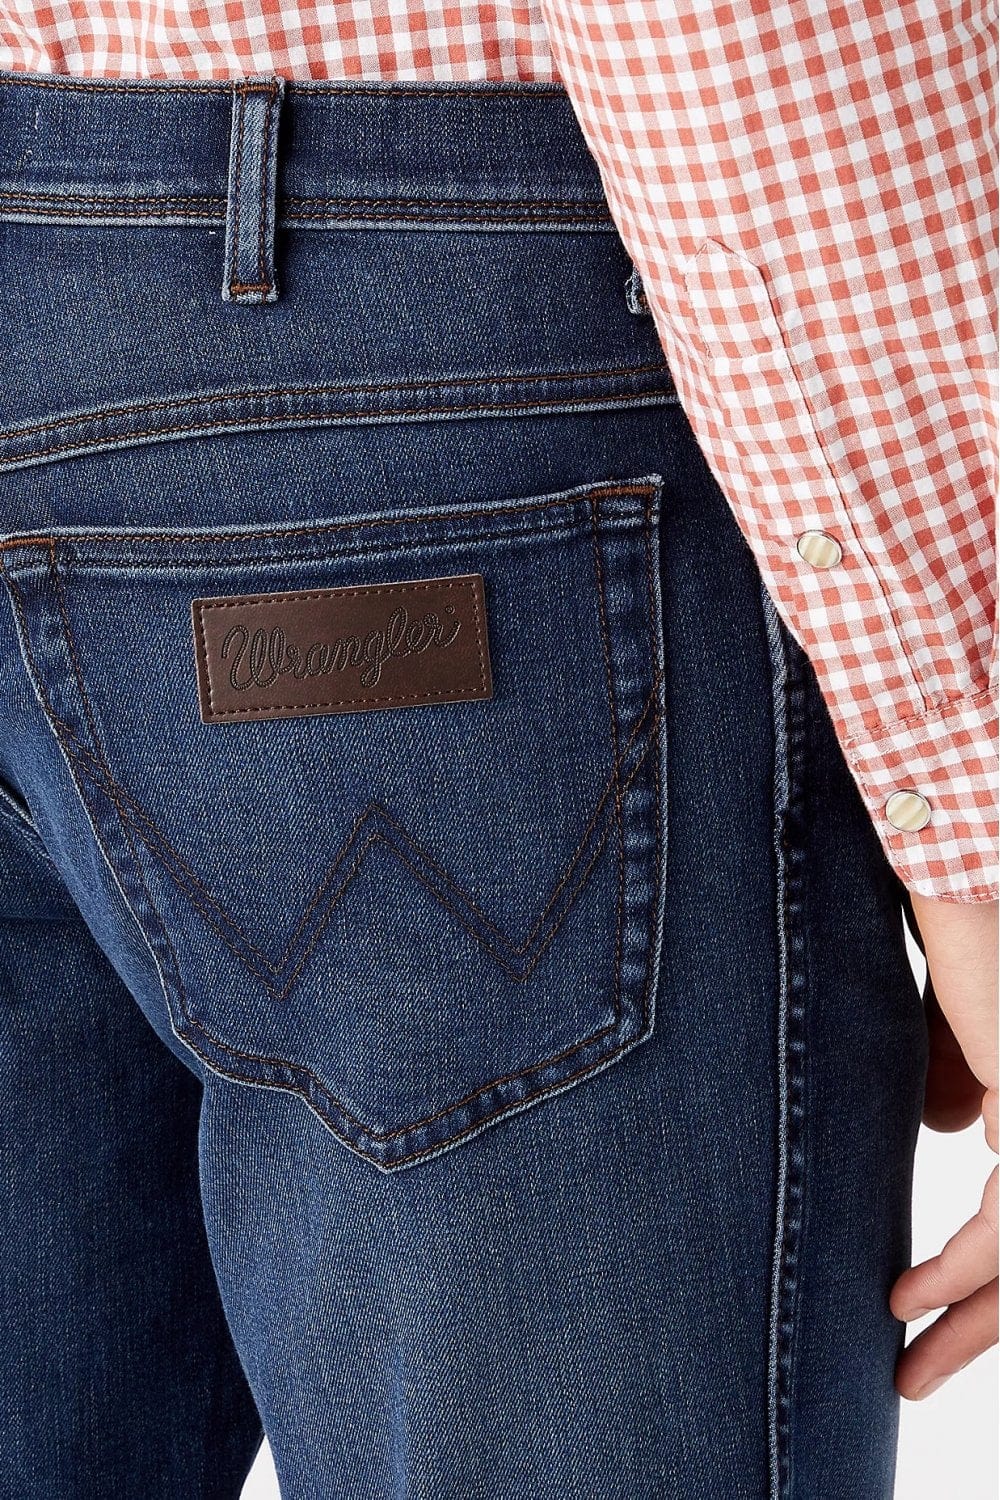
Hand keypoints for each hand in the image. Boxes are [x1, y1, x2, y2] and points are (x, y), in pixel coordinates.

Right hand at [890, 893, 997, 1399]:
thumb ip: (955, 1071)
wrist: (966, 868)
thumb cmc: (954, 922)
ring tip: (910, 1363)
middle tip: (920, 1370)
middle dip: (980, 1319)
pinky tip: (908, 1298)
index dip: (978, 1271)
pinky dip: (957, 1269)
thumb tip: (951, 1127)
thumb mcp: (947, 1014)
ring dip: (968, 1315)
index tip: (913, 1296)